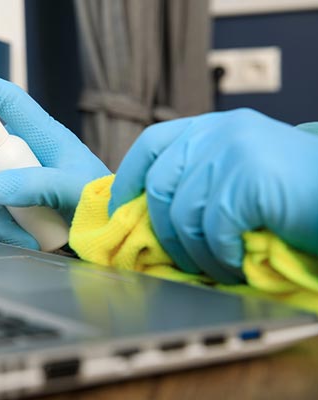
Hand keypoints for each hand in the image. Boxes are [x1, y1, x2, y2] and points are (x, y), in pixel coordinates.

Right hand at [0, 73, 109, 249]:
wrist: (109, 232)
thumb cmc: (100, 200)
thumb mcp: (76, 190)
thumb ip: (40, 186)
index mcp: (41, 133)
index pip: (6, 100)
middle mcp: (22, 150)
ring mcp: (15, 177)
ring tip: (29, 239)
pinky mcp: (13, 202)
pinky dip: (5, 231)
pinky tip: (30, 241)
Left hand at [108, 108, 317, 283]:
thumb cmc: (297, 191)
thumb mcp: (240, 171)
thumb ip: (200, 176)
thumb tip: (151, 210)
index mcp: (212, 127)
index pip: (151, 145)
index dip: (129, 179)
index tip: (120, 210)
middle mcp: (218, 133)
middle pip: (159, 187)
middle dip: (162, 232)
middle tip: (178, 258)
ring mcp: (233, 154)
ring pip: (182, 216)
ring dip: (195, 253)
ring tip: (214, 268)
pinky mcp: (247, 181)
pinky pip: (213, 232)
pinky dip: (219, 258)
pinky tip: (233, 265)